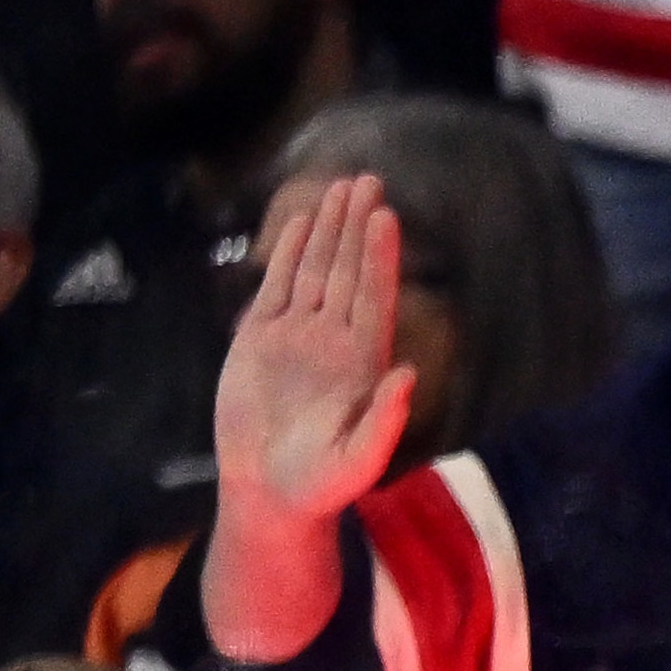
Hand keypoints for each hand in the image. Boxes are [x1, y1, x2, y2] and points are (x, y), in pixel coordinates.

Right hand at [200, 172, 417, 656]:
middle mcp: (335, 341)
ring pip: (315, 270)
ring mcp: (298, 336)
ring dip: (327, 230)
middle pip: (348, 272)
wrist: (270, 491)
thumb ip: (384, 420)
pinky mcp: (260, 338)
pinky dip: (287, 254)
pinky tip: (299, 223)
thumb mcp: (358, 460)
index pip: (374, 297)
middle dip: (357, 227)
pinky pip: (277, 286)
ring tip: (338, 186)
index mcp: (364, 363)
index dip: (381, 257)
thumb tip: (410, 376)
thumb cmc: (320, 485)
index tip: (387, 216)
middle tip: (369, 180)